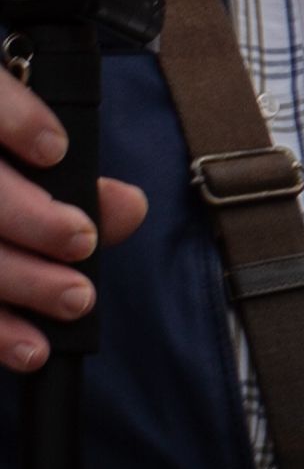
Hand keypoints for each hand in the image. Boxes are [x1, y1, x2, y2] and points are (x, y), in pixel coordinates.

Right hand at [0, 66, 139, 378]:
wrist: (3, 220)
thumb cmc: (12, 188)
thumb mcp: (30, 169)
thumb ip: (76, 184)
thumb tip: (126, 206)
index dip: (14, 119)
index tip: (55, 149)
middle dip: (29, 217)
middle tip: (81, 240)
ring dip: (16, 280)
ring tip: (74, 300)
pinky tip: (29, 349)